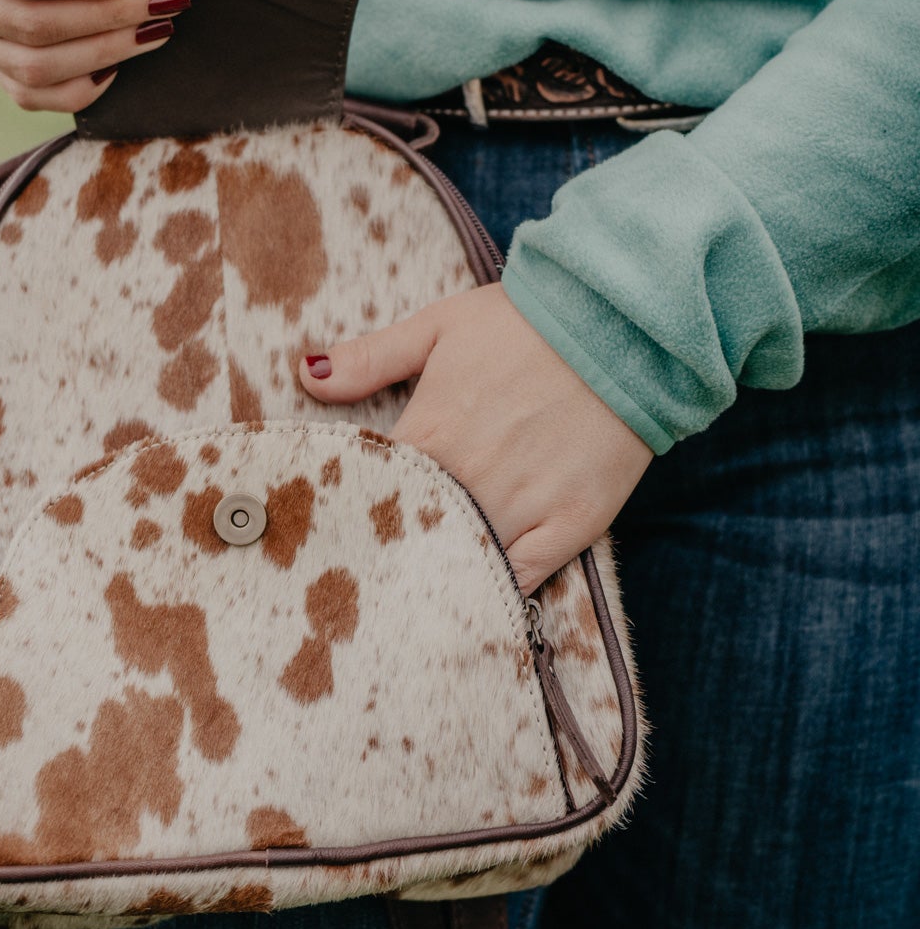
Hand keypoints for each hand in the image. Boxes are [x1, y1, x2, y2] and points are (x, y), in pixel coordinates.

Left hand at [298, 285, 652, 592]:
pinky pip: (521, 581)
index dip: (350, 512)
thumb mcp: (439, 325)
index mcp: (429, 431)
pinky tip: (470, 604)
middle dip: (384, 556)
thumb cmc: (526, 323)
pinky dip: (493, 594)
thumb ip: (370, 358)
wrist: (623, 326)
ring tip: (404, 605)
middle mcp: (469, 478)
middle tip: (357, 583)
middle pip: (408, 538)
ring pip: (460, 564)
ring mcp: (522, 506)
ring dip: (433, 579)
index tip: (328, 530)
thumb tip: (305, 374)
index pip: (369, 491)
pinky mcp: (571, 526)